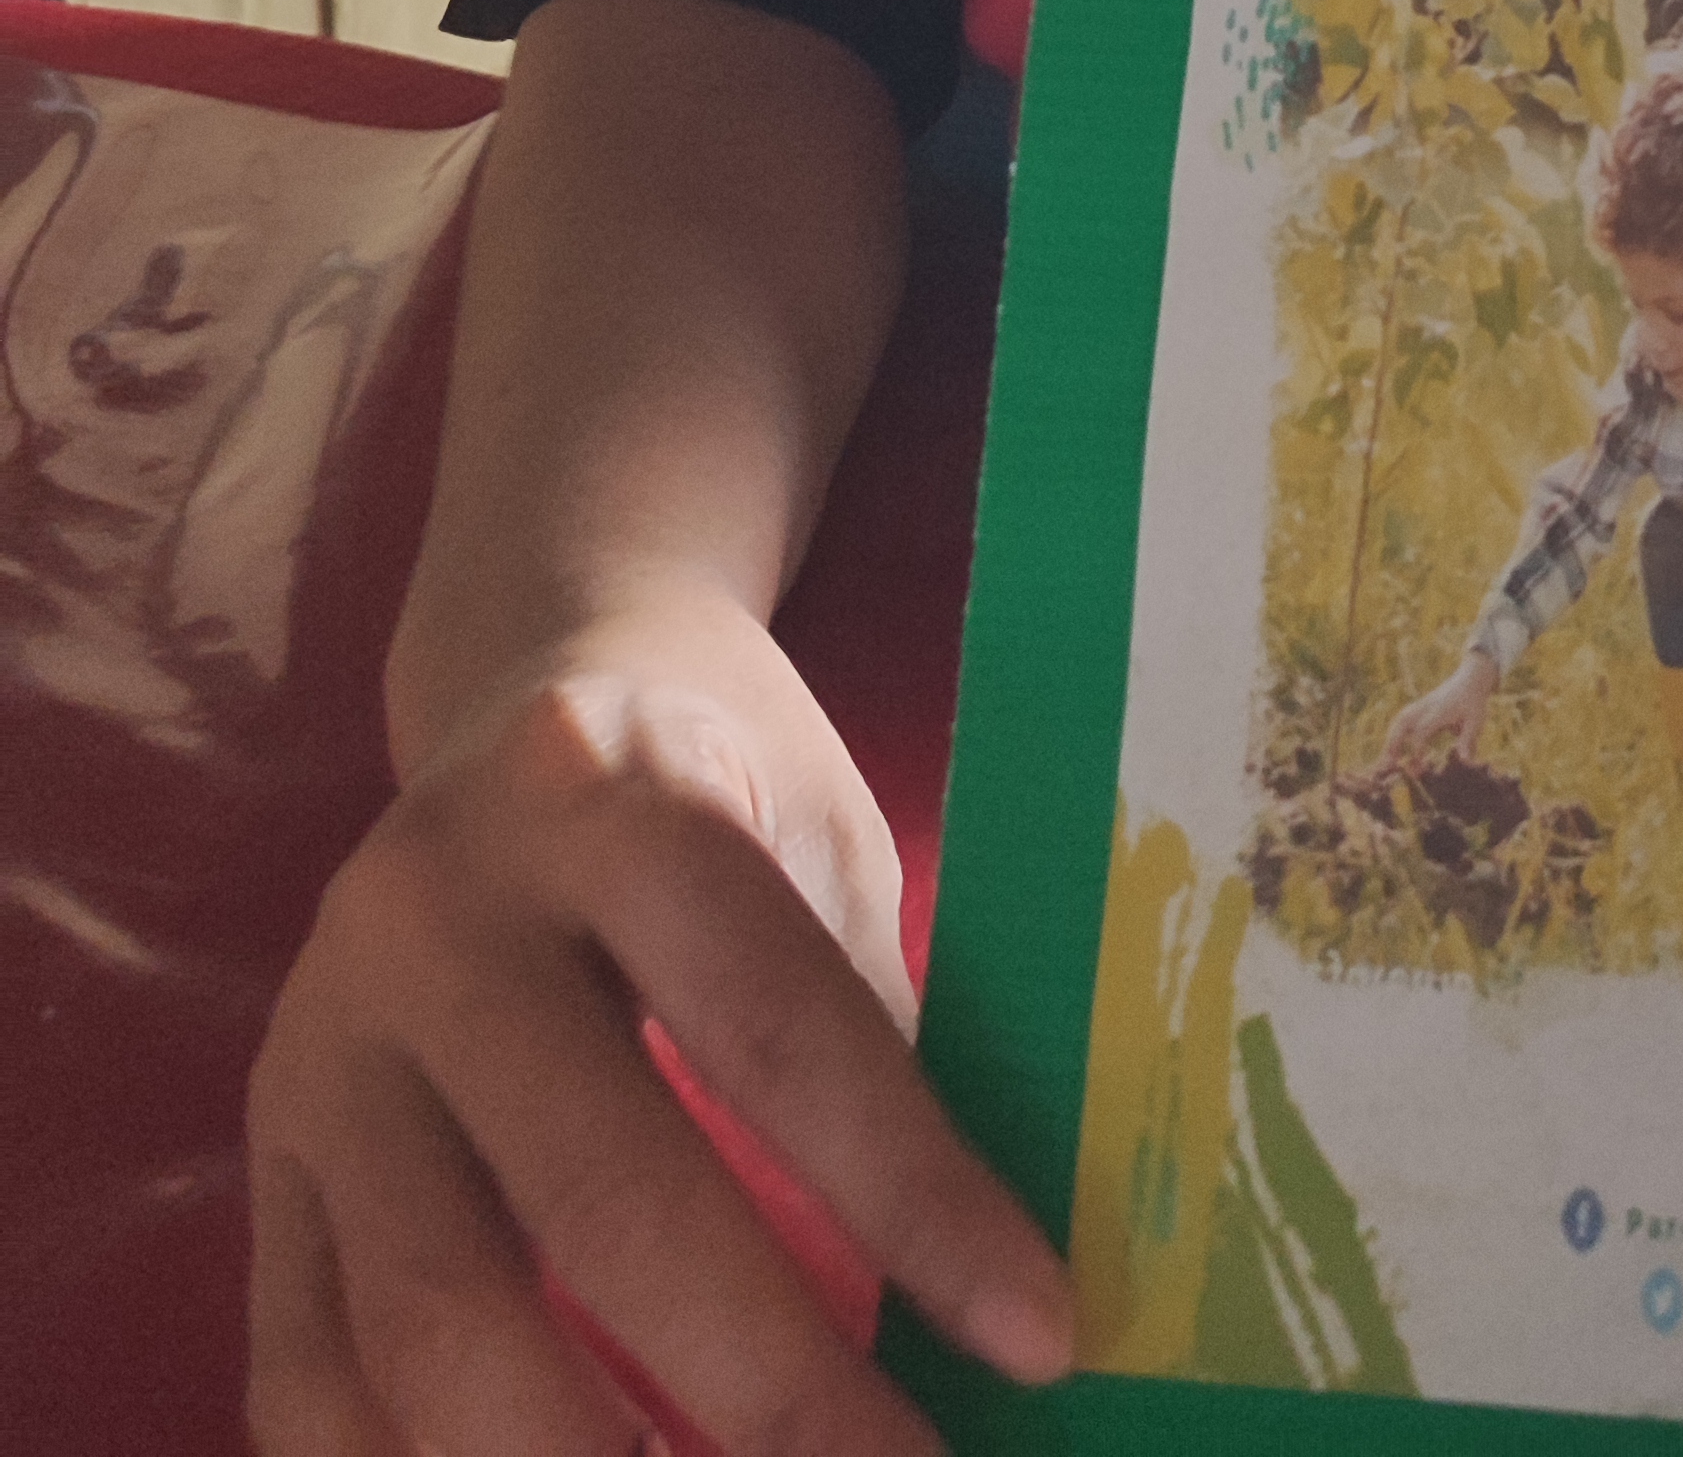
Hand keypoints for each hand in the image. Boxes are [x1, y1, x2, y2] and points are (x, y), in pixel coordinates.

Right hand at [245, 584, 1070, 1453]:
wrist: (520, 682)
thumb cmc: (719, 780)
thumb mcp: (821, 840)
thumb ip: (874, 1040)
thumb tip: (994, 1302)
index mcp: (610, 797)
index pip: (777, 1030)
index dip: (914, 1200)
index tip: (1034, 1335)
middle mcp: (436, 917)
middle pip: (601, 1199)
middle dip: (771, 1387)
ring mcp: (323, 1047)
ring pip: (432, 1323)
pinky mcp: (261, 1160)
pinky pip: (310, 1377)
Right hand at [1377, 654, 1495, 774]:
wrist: (1471, 677)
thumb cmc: (1474, 701)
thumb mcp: (1475, 722)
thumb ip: (1468, 741)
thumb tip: (1465, 762)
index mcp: (1439, 712)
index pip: (1422, 731)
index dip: (1418, 750)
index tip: (1420, 768)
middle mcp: (1426, 707)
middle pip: (1403, 722)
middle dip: (1394, 743)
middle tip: (1388, 765)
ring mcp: (1422, 704)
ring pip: (1400, 719)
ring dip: (1391, 738)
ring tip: (1386, 759)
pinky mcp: (1420, 705)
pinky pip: (1403, 717)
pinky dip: (1395, 731)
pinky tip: (1393, 746)